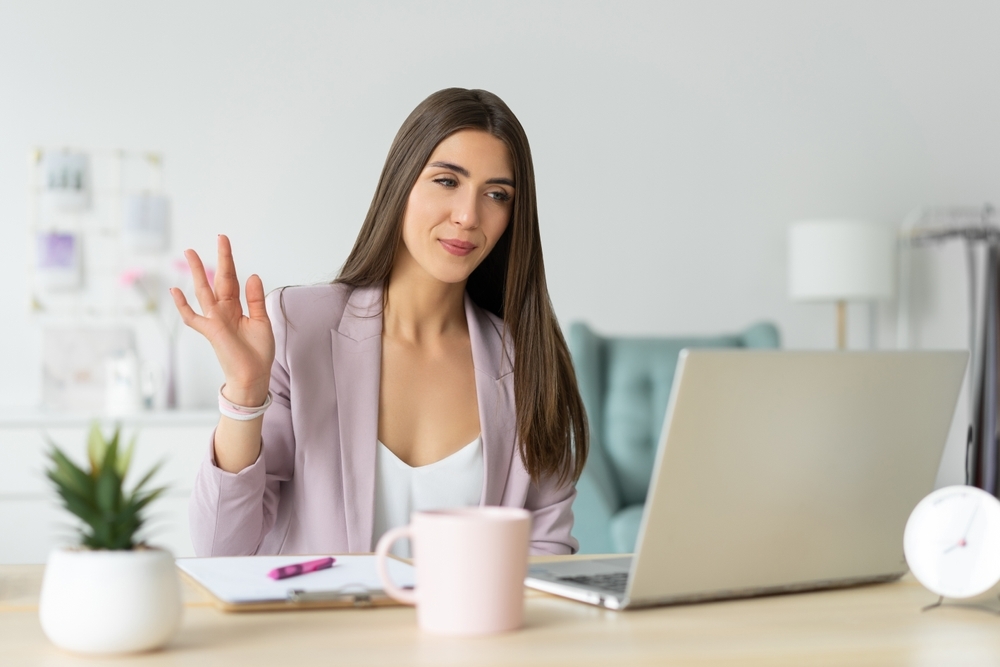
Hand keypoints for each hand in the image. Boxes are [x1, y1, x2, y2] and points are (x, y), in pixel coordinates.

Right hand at [170, 235, 274, 406]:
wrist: (254, 375)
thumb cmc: (257, 352)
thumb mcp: (261, 321)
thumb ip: (255, 299)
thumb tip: (253, 275)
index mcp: (236, 307)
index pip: (232, 279)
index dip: (229, 261)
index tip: (224, 241)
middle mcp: (223, 310)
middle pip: (219, 279)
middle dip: (219, 259)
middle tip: (219, 237)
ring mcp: (214, 319)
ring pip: (203, 290)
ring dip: (198, 271)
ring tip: (190, 252)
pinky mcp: (210, 330)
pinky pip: (192, 317)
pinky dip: (183, 305)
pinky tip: (175, 290)